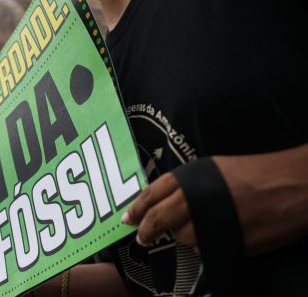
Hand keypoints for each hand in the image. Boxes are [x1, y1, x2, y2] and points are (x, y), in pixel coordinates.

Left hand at [123, 144, 307, 254]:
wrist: (295, 182)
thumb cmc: (256, 172)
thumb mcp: (214, 169)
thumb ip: (187, 185)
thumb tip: (161, 202)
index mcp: (192, 176)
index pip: (153, 194)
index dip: (137, 208)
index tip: (128, 218)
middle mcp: (198, 198)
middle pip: (159, 219)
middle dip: (146, 230)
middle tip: (141, 237)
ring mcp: (213, 222)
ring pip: (184, 237)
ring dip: (183, 236)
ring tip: (197, 228)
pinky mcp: (230, 242)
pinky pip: (207, 248)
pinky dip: (207, 244)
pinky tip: (218, 235)